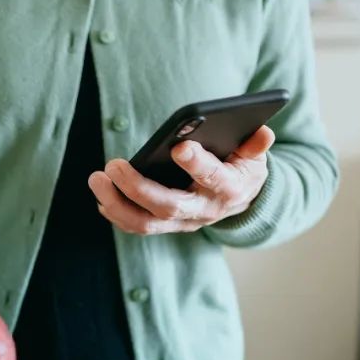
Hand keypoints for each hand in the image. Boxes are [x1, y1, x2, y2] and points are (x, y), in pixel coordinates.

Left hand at [87, 125, 274, 234]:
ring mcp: (183, 222)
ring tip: (97, 179)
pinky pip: (137, 226)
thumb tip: (263, 132)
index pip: (213, 178)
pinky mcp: (167, 226)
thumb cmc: (242, 168)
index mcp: (229, 189)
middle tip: (113, 165)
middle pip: (168, 207)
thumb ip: (256, 146)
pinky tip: (102, 195)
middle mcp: (204, 211)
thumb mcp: (255, 156)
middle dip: (138, 188)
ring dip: (117, 203)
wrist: (240, 200)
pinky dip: (116, 213)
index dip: (197, 164)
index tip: (179, 146)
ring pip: (145, 223)